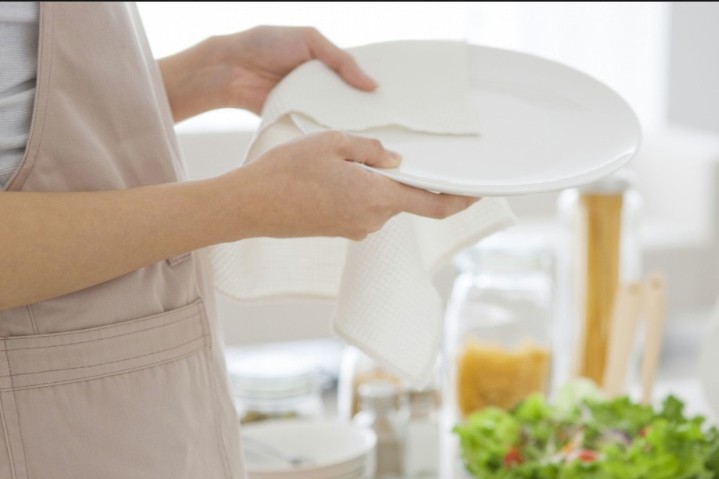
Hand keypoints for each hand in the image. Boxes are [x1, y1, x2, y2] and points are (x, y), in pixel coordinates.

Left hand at [159, 26, 375, 121]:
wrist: (230, 69)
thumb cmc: (266, 44)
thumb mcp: (309, 41)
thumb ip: (341, 61)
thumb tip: (371, 84)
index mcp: (323, 62)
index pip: (354, 75)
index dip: (371, 87)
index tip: (393, 100)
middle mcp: (317, 84)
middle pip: (346, 99)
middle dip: (363, 109)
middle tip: (388, 121)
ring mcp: (305, 102)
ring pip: (333, 115)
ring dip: (347, 123)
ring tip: (372, 133)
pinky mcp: (294, 118)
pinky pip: (314, 127)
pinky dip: (325, 131)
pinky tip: (343, 139)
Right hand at [219, 131, 478, 240]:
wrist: (250, 205)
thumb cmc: (288, 171)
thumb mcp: (333, 144)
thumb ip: (372, 151)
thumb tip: (396, 160)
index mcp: (377, 197)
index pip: (433, 205)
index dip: (459, 200)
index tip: (477, 193)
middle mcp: (371, 220)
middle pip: (402, 197)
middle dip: (398, 175)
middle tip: (372, 150)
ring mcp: (355, 229)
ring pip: (379, 200)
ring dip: (372, 181)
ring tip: (339, 160)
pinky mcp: (339, 231)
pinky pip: (361, 207)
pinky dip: (358, 191)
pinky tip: (331, 176)